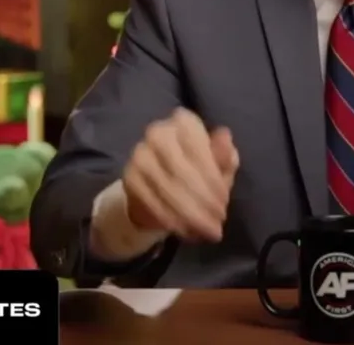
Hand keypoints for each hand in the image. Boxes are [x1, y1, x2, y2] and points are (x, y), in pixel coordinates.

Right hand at [123, 108, 239, 242]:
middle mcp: (158, 132)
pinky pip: (150, 200)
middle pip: (182, 169)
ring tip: (206, 230)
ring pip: (166, 186)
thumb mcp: (218, 167)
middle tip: (217, 221)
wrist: (158, 192)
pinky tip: (184, 230)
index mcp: (184, 123)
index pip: (199, 147)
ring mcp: (140, 153)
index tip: (224, 201)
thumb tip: (225, 136)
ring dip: (189, 213)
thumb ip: (224, 155)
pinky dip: (170, 218)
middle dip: (203, 199)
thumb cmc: (196, 174)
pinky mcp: (129, 176)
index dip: (213, 176)